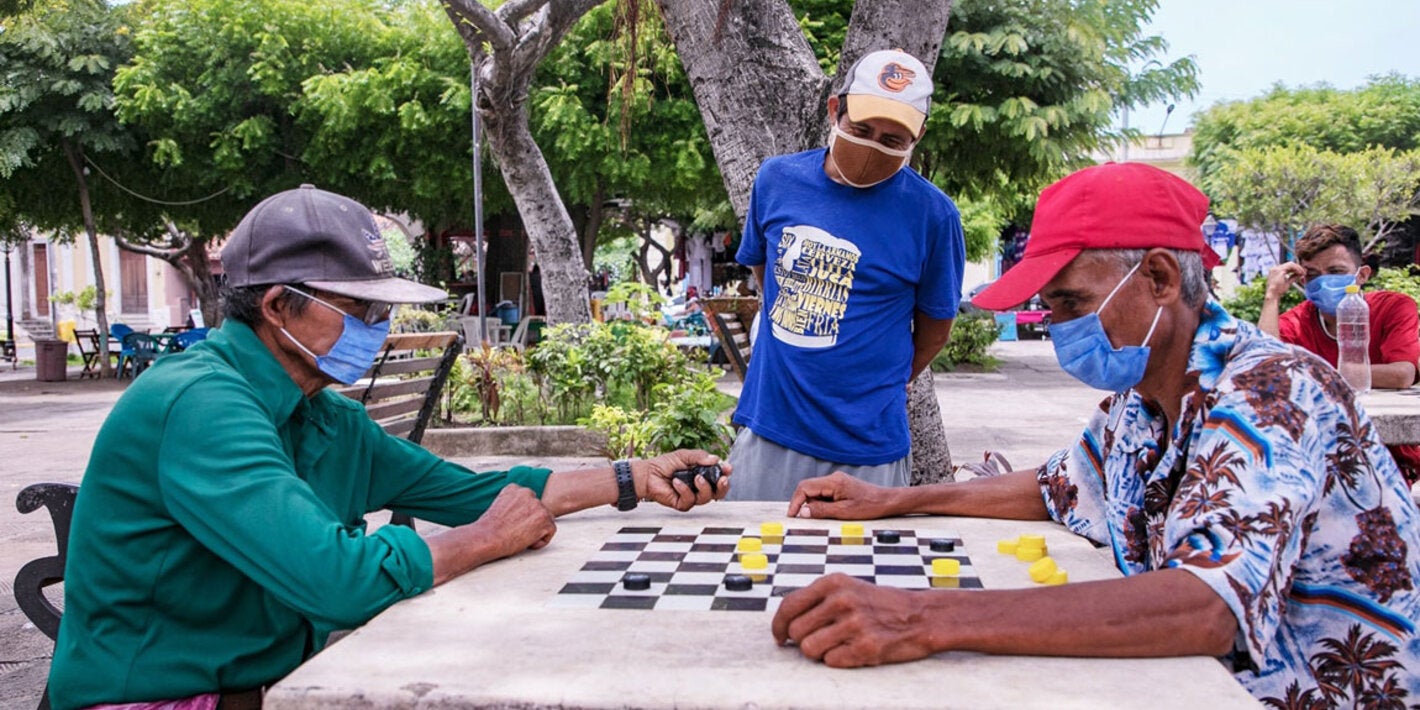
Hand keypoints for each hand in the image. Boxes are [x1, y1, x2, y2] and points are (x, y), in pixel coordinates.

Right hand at [471, 484, 556, 557]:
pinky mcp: (544, 518)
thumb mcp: (499, 506)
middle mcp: (527, 493)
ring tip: (520, 536)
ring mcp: (537, 505)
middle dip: (532, 522)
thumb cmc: (489, 529)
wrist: (487, 538)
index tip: (513, 523)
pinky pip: (550, 531)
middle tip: (518, 532)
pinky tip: (527, 542)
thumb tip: (521, 513)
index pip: (528, 501)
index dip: (523, 516)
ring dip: (537, 530)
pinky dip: (541, 540)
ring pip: (546, 520)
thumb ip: (513, 504)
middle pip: (539, 510)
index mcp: (514, 488)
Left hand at [639, 449, 730, 510]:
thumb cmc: (664, 464)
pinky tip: (676, 482)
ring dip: (704, 487)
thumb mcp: (685, 455)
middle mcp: (699, 487)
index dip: (725, 474)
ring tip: (696, 477)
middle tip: (722, 479)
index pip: (719, 477)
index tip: (727, 468)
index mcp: (702, 474)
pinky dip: (684, 490)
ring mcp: (691, 496)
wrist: (648, 473)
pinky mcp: (682, 504)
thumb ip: (700, 457)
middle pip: (718, 492)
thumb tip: (716, 459)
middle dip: (723, 487)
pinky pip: (690, 500)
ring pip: (707, 498)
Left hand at [771, 574, 939, 667]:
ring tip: (835, 645)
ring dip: (818, 652)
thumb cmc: (881, 604)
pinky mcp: (865, 647)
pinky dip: (837, 660)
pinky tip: (852, 649)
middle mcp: (841, 601)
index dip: (778, 624)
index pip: (789, 605)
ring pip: (809, 648)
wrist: (920, 616)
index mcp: (833, 583)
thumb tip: (785, 621)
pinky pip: (831, 661)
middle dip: (801, 641)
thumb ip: (818, 599)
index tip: (779, 636)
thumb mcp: (848, 588)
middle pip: (796, 631)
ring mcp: (853, 624)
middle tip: (817, 640)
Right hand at [786, 471, 894, 519]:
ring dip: (813, 504)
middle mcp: (833, 478)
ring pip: (815, 491)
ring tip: (822, 517)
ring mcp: (837, 482)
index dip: (795, 501)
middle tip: (802, 518)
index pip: (805, 487)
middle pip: (808, 488)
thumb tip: (803, 512)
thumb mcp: (844, 512)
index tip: (792, 515)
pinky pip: (824, 493)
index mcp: (833, 482)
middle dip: (802, 503)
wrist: (887, 501)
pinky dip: (821, 503)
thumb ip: (822, 511)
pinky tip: (829, 512)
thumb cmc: (869, 506)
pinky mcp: (841, 487)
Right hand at [1264, 262, 1304, 300]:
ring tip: (1303, 273)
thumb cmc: (1278, 291)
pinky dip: (1297, 268)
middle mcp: (1274, 268)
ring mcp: (1276, 269)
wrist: (1273, 295)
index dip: (1295, 269)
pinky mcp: (1279, 270)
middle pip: (1289, 264)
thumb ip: (1292, 277)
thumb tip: (1299, 274)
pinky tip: (1300, 273)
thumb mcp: (1287, 282)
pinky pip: (1290, 266)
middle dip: (1298, 267)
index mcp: (1275, 271)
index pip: (1287, 267)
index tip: (1301, 273)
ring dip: (1298, 268)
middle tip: (1304, 272)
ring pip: (1290, 264)